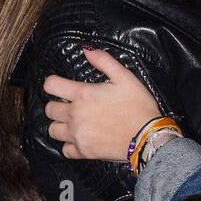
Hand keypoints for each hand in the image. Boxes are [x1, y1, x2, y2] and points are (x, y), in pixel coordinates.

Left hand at [44, 47, 160, 161]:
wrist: (151, 138)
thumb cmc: (139, 107)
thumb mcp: (125, 78)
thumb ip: (104, 61)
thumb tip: (86, 49)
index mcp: (82, 95)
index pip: (50, 85)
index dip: (53, 84)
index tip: (60, 87)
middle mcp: (75, 115)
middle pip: (49, 109)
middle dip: (57, 106)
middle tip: (70, 107)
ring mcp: (78, 134)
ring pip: (53, 130)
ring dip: (60, 126)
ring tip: (72, 123)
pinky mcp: (84, 152)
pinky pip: (65, 150)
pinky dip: (69, 146)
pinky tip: (79, 140)